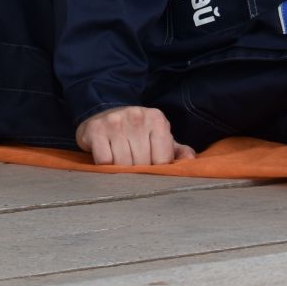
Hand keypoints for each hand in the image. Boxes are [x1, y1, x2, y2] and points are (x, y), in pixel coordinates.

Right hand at [74, 105, 195, 165]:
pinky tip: (106, 155)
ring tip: (118, 160)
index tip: (148, 164)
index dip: (155, 168)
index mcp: (157, 119)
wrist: (103, 115)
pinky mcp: (96, 129)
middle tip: (131, 164)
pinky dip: (104, 165)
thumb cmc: (136, 133)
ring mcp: (115, 121)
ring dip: (120, 169)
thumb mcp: (158, 138)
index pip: (162, 160)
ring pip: (122, 164)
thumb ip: (177, 151)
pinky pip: (104, 161)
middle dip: (137, 170)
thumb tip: (190, 161)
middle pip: (142, 163)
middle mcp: (137, 116)